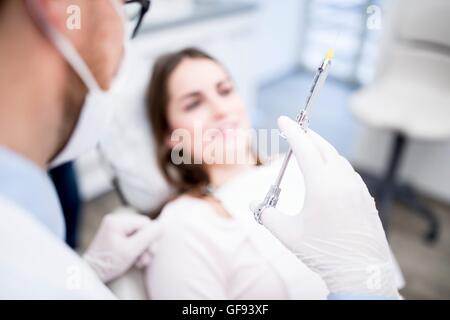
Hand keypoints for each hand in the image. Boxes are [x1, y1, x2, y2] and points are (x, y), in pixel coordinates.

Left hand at [83, 207, 160, 282]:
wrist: (92, 274)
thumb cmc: (108, 263)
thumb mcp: (131, 250)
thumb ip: (147, 236)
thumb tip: (161, 226)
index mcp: (117, 221)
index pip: (144, 223)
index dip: (151, 237)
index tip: (151, 252)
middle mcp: (115, 221)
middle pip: (142, 229)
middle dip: (146, 245)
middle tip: (146, 259)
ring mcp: (115, 228)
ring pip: (139, 235)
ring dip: (143, 249)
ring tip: (141, 262)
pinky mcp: (116, 236)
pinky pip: (133, 239)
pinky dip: (136, 250)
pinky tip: (136, 260)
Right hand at [253, 116, 398, 297]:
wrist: (359, 272)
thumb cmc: (322, 253)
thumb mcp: (287, 234)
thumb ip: (266, 215)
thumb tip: (252, 204)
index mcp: (321, 185)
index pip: (305, 148)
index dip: (292, 131)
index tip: (283, 119)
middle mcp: (342, 181)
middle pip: (324, 147)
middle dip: (308, 135)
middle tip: (295, 130)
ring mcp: (357, 188)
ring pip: (339, 159)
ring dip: (323, 150)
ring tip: (310, 150)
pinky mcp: (366, 198)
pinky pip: (349, 172)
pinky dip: (336, 165)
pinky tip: (329, 173)